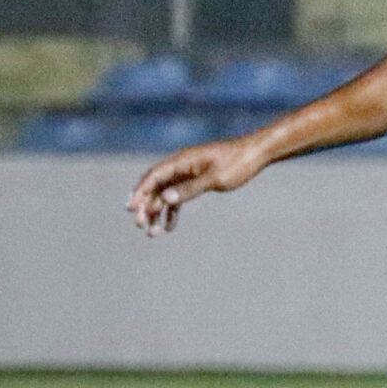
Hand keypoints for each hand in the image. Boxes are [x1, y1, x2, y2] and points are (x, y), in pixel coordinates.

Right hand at [128, 138, 264, 235]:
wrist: (255, 154)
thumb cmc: (237, 163)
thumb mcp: (215, 179)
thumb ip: (190, 189)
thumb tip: (165, 199)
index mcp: (182, 161)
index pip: (153, 176)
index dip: (140, 192)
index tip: (131, 209)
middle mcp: (181, 166)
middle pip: (155, 186)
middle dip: (145, 206)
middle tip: (140, 225)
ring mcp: (188, 173)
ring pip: (165, 194)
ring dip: (156, 212)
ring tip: (152, 232)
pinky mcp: (196, 180)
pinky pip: (178, 196)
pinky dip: (173, 211)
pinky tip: (170, 227)